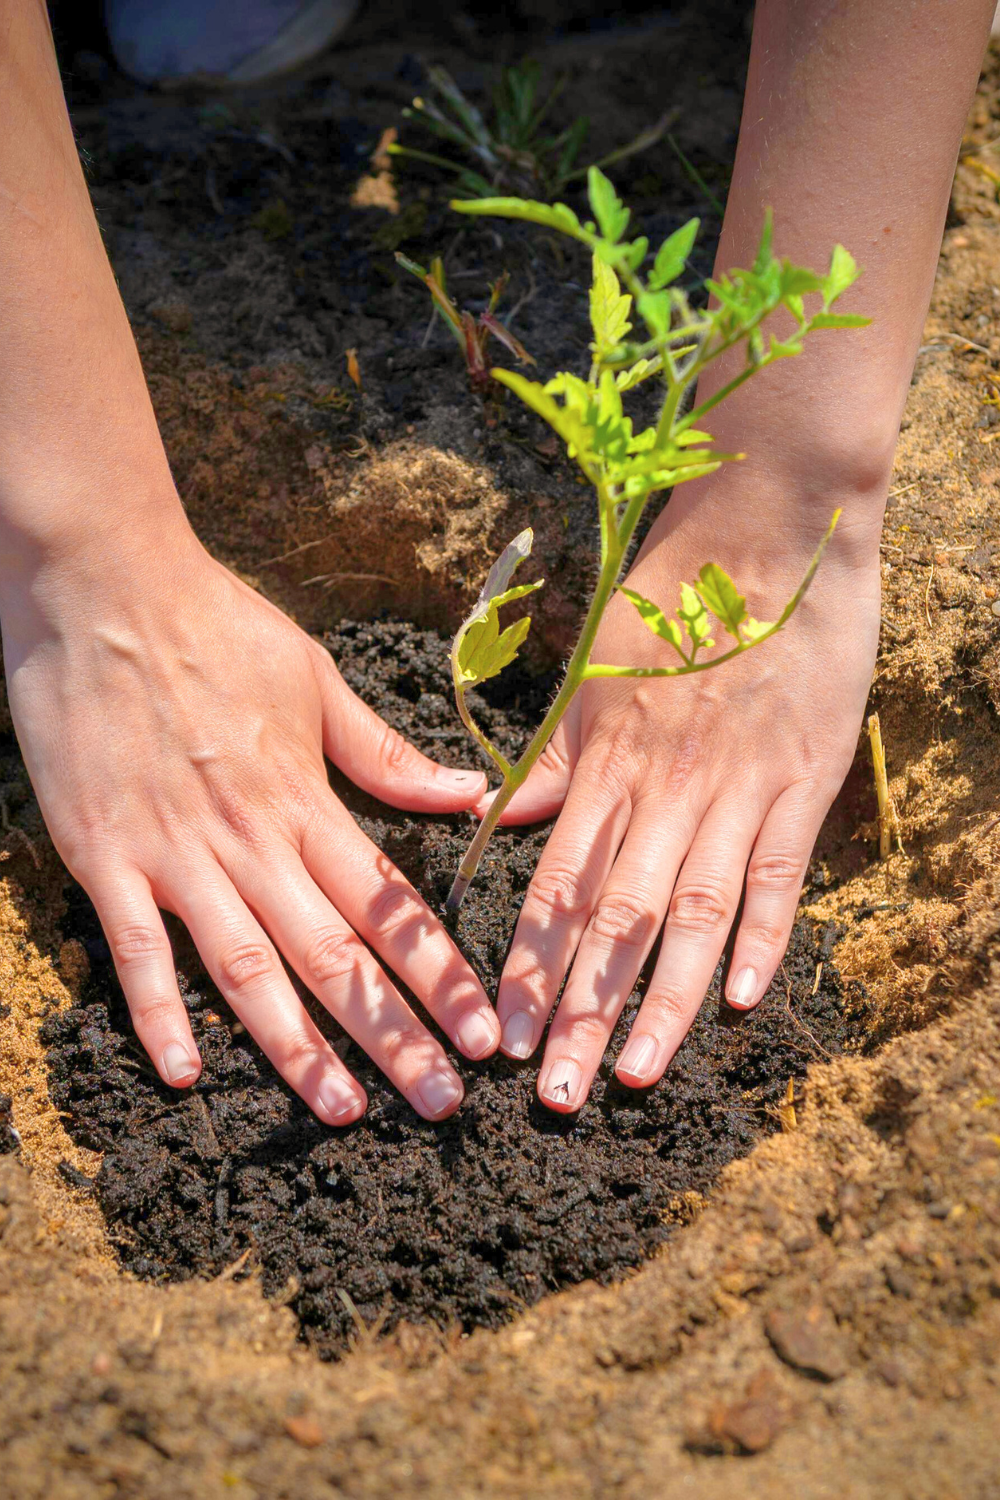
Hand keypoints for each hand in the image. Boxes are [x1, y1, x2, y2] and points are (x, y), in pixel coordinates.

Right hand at [2, 517, 499, 1122]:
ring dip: (298, 1048)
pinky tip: (187, 1075)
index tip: (483, 1033)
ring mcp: (174, 853)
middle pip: (334, 955)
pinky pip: (134, 949)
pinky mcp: (104, 855)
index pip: (389, 903)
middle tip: (442, 1106)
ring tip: (345, 1110)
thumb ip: (386, 753)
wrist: (104, 585)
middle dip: (394, 1036)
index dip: (440, 974)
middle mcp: (250, 839)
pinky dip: (159, 1012)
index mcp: (306, 798)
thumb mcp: (315, 679)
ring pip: (247, 968)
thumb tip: (467, 794)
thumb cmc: (214, 624)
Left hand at [484, 479, 881, 1110]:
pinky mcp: (805, 779)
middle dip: (584, 1010)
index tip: (505, 1033)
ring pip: (694, 911)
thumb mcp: (592, 673)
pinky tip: (739, 999)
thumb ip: (551, 758)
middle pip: (616, 918)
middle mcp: (665, 788)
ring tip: (637, 1074)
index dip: (529, 964)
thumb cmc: (669, 599)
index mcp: (606, 763)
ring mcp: (738, 787)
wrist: (769, 531)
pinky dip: (763, 935)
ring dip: (663, 998)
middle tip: (557, 1093)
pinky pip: (779, 870)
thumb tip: (489, 819)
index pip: (558, 884)